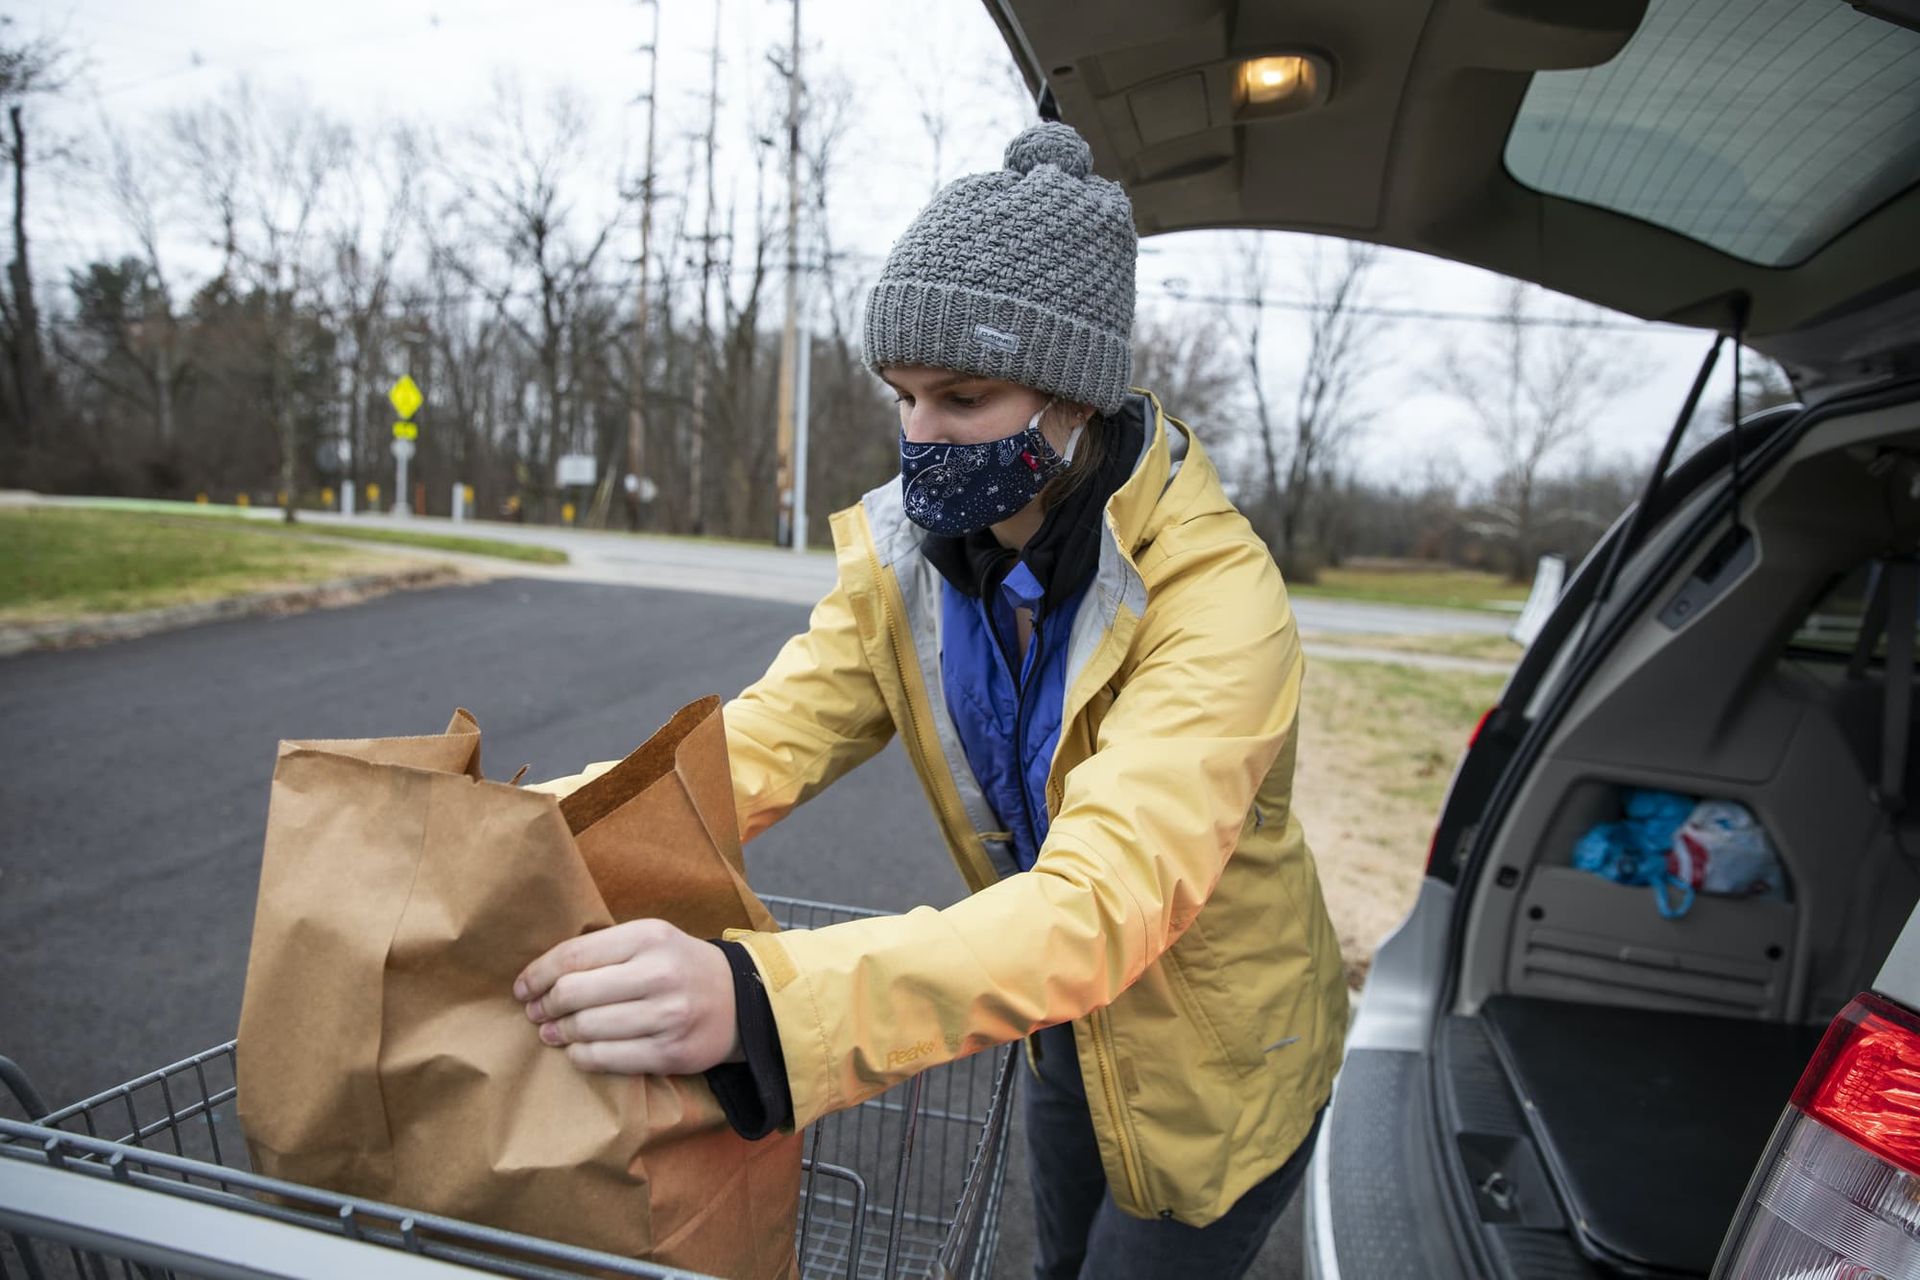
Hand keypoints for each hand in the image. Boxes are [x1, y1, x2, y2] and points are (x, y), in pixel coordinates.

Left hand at [512, 918, 741, 1075]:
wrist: (741, 999)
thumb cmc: (680, 966)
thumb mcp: (650, 939)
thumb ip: (604, 950)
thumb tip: (542, 976)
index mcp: (648, 937)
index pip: (573, 956)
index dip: (538, 974)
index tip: (523, 988)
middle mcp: (658, 974)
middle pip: (573, 993)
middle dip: (546, 1006)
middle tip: (537, 1013)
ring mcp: (666, 1015)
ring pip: (587, 1028)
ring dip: (560, 1034)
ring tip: (554, 1033)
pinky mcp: (670, 1052)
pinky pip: (607, 1058)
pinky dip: (582, 1056)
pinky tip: (579, 1050)